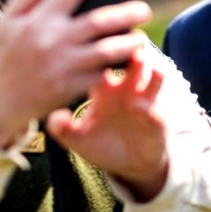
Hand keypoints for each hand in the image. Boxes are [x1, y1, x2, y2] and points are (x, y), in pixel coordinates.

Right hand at [0, 0, 151, 148]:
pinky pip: (100, 74)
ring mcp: (62, 65)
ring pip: (106, 51)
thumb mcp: (7, 21)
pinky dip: (115, 66)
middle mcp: (52, 39)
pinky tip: (127, 60)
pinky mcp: (69, 87)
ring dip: (129, 43)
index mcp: (38, 19)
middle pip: (98, 21)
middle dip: (127, 13)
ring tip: (140, 37)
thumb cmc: (7, 55)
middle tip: (145, 9)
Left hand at [46, 41, 169, 201]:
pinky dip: (151, 107)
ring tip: (153, 71)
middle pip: (131, 65)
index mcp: (105, 90)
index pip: (102, 65)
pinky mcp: (156, 120)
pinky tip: (143, 107)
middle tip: (131, 50)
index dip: (100, 56)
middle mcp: (126, 90)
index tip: (95, 47)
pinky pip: (155, 110)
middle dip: (132, 55)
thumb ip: (64, 129)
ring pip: (152, 80)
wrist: (129, 163)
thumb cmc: (102, 144)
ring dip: (153, 74)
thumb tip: (54, 117)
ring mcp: (143, 102)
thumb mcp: (79, 139)